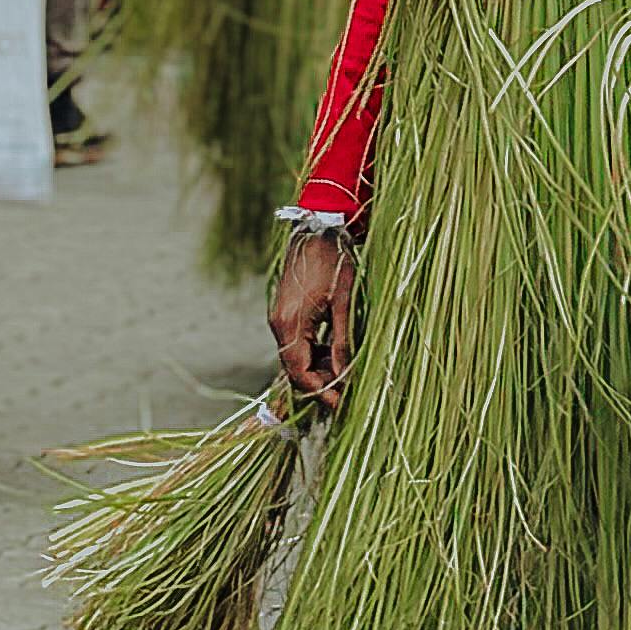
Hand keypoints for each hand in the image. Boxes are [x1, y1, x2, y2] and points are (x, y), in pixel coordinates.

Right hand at [269, 225, 358, 408]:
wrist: (318, 225)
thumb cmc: (334, 260)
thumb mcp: (343, 301)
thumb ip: (342, 341)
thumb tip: (346, 376)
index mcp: (290, 324)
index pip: (300, 374)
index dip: (322, 392)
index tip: (345, 403)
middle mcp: (279, 324)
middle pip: (296, 368)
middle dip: (322, 382)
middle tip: (351, 387)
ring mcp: (280, 318)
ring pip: (297, 357)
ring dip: (320, 367)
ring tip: (348, 368)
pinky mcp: (286, 312)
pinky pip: (299, 342)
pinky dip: (316, 351)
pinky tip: (337, 349)